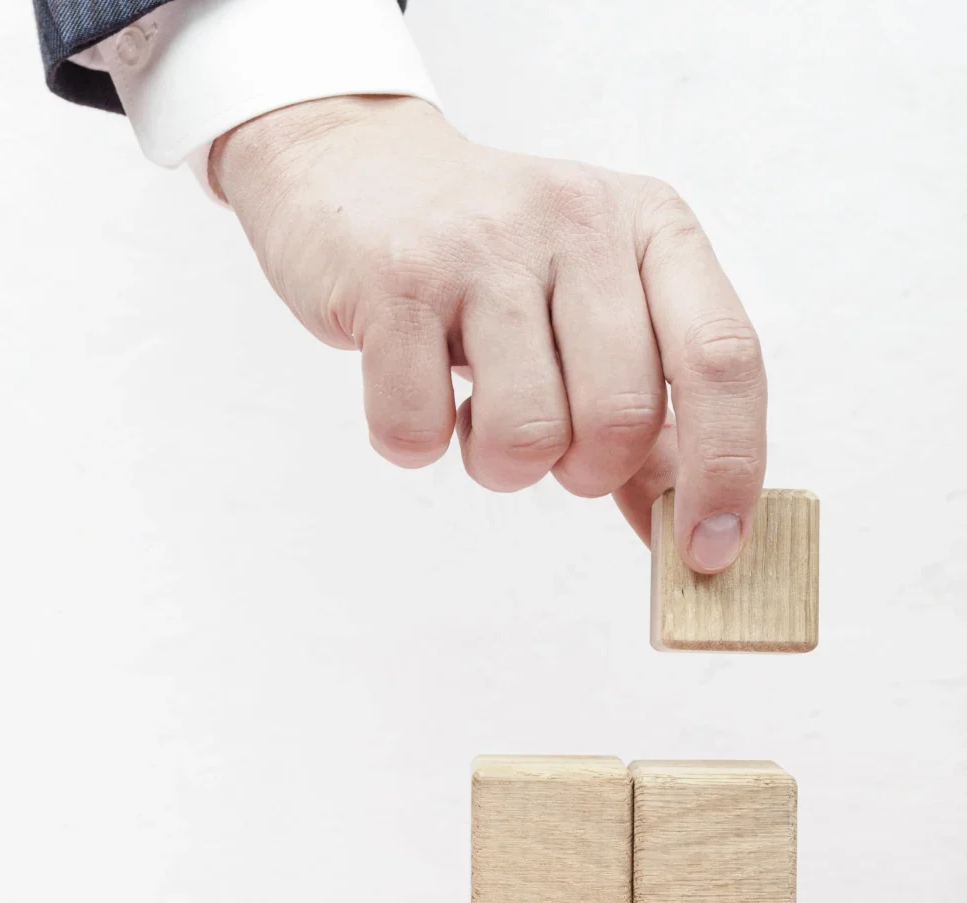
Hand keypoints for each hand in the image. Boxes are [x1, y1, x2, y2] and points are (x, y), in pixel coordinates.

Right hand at [210, 96, 765, 572]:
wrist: (358, 167)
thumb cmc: (489, 262)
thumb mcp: (590, 309)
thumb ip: (646, 424)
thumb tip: (685, 536)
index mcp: (651, 227)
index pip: (724, 357)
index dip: (728, 469)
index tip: (707, 551)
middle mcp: (578, 221)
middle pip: (622, 418)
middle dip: (584, 471)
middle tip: (548, 440)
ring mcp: (481, 246)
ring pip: (527, 436)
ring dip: (500, 464)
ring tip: (475, 412)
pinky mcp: (395, 280)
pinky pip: (419, 431)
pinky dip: (414, 442)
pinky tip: (414, 387)